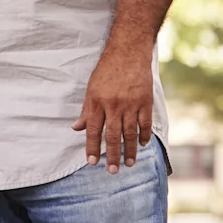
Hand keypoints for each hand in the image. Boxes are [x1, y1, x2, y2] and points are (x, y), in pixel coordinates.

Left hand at [71, 47, 153, 172]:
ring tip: (128, 164)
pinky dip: (144, 135)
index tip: (91, 162)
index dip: (92, 147)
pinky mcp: (145, 101)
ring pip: (130, 133)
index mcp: (97, 102)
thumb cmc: (107, 70)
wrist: (128, 52)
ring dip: (129, 150)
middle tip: (112, 171)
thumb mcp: (91, 88)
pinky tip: (142, 145)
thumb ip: (86, 110)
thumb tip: (77, 128)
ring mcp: (131, 104)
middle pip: (112, 135)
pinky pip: (145, 123)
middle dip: (112, 155)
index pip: (93, 130)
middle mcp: (113, 105)